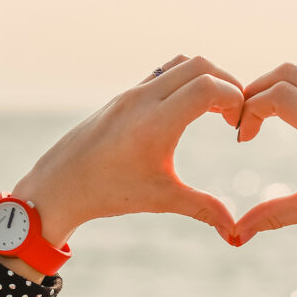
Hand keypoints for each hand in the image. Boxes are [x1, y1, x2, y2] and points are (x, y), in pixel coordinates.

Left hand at [12, 55, 243, 248]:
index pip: (208, 87)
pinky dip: (187, 79)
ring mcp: (133, 92)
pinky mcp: (126, 94)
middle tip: (233, 116)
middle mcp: (143, 99)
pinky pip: (165, 71)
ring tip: (216, 110)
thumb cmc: (109, 192)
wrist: (60, 184)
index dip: (234, 99)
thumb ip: (203, 209)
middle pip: (201, 66)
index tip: (236, 128)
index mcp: (155, 123)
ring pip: (182, 62)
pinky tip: (190, 109)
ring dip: (207, 77)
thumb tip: (234, 234)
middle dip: (228, 84)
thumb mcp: (161, 199)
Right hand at [233, 63, 296, 273]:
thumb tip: (234, 236)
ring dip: (276, 86)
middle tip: (245, 120)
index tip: (242, 139)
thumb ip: (272, 216)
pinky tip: (288, 116)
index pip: (278, 96)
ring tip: (262, 116)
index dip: (249, 110)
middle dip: (256, 91)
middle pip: (286, 73)